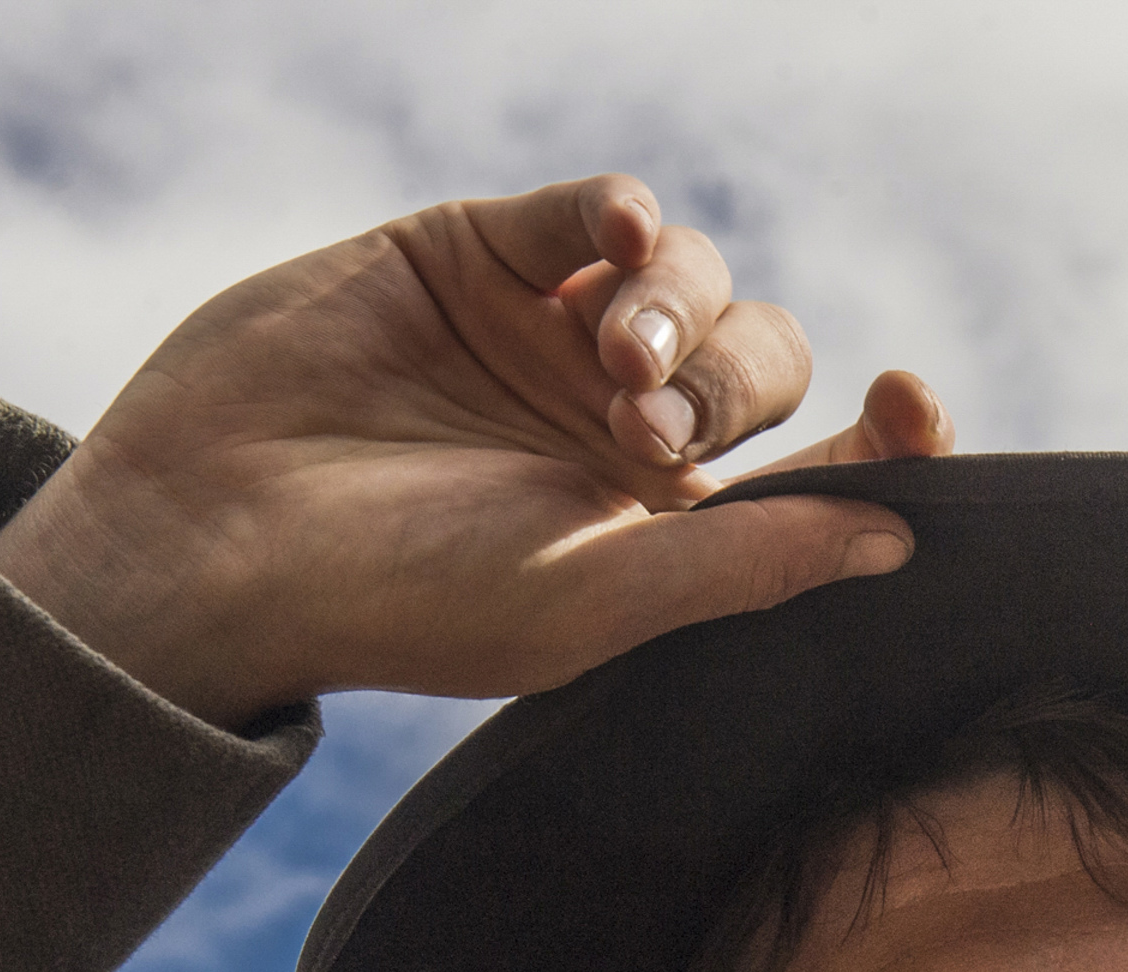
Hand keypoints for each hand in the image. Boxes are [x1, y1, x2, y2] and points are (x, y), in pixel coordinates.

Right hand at [0, 173, 951, 726]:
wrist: (215, 539)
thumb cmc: (402, 602)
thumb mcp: (589, 603)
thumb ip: (744, 564)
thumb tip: (897, 542)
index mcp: (673, 529)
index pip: (824, 469)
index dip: (889, 438)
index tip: (912, 404)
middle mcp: (630, 429)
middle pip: (768, 360)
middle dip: (732, 380)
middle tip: (640, 429)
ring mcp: (558, 335)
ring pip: (696, 277)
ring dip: (679, 305)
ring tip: (609, 362)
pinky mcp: (483, 255)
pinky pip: (594, 211)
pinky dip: (620, 213)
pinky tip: (615, 238)